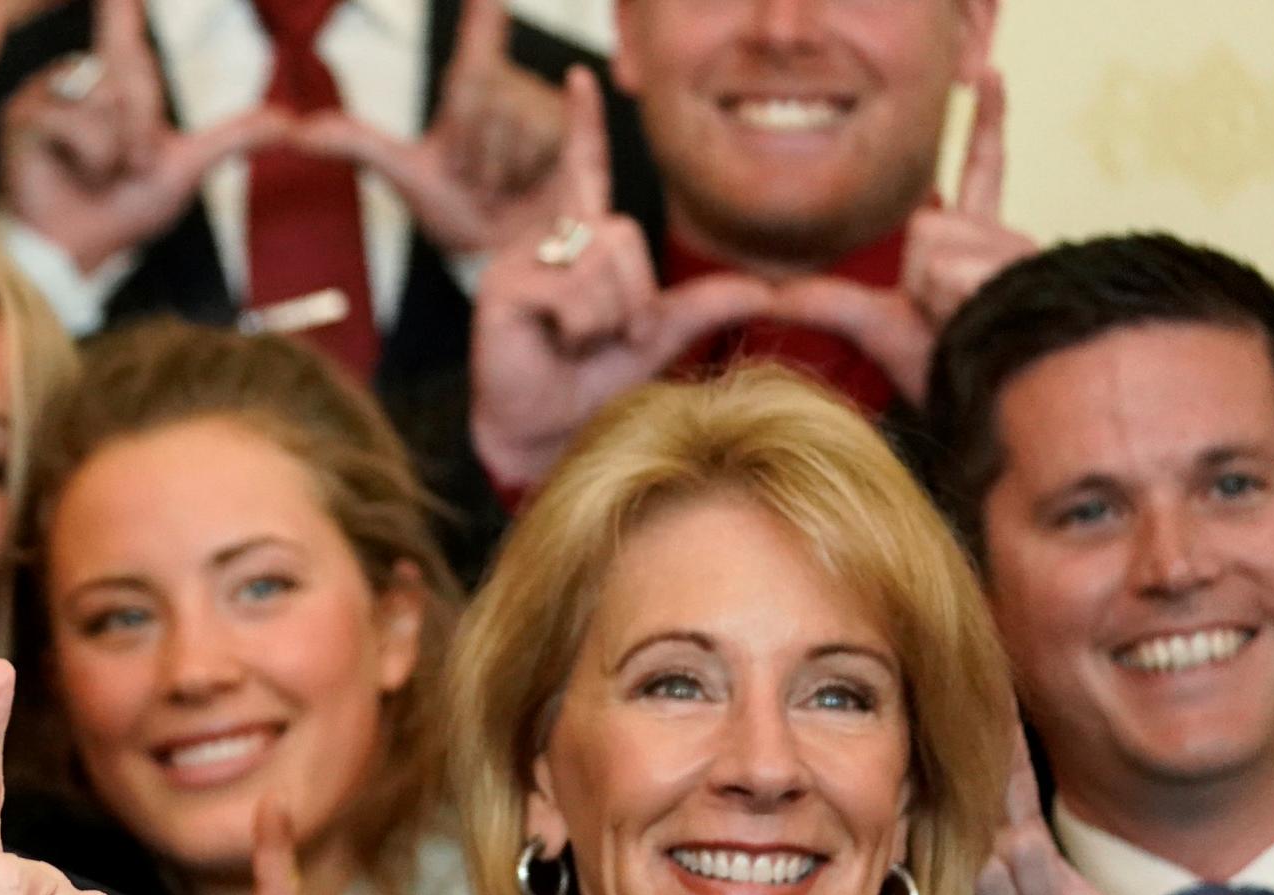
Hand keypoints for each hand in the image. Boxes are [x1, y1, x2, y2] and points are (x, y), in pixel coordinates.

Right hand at [0, 0, 289, 275]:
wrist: (78, 252)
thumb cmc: (122, 212)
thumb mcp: (187, 169)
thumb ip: (234, 137)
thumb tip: (290, 122)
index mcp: (115, 84)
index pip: (123, 27)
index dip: (120, 4)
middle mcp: (79, 81)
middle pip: (130, 71)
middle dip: (142, 127)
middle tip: (131, 168)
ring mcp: (47, 94)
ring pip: (104, 96)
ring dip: (116, 147)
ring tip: (100, 175)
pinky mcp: (24, 113)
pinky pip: (72, 117)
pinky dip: (89, 153)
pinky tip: (73, 173)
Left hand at [292, 0, 568, 260]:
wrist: (496, 259)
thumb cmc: (456, 213)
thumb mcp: (403, 173)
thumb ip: (354, 143)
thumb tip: (298, 128)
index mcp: (471, 90)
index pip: (479, 39)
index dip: (483, 13)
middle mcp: (510, 92)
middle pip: (488, 101)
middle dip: (473, 154)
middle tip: (477, 181)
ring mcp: (547, 115)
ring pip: (524, 130)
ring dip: (508, 176)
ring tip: (510, 191)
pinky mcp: (580, 143)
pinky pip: (578, 117)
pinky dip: (579, 105)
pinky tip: (578, 81)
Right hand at [466, 67, 774, 491]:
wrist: (549, 437)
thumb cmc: (594, 388)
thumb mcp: (660, 339)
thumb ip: (706, 306)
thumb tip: (769, 288)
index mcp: (582, 246)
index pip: (585, 170)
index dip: (584, 125)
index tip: (580, 77)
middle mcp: (549, 243)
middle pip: (623, 232)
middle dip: (635, 294)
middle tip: (608, 336)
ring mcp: (521, 262)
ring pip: (603, 257)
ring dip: (609, 316)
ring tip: (578, 344)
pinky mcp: (504, 287)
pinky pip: (574, 289)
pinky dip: (581, 328)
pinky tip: (556, 345)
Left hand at [768, 70, 1033, 406]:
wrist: (978, 405)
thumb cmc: (938, 368)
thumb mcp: (871, 327)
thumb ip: (823, 301)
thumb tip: (765, 294)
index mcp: (975, 238)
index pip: (982, 170)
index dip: (986, 125)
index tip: (992, 78)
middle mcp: (1005, 237)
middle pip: (928, 225)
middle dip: (923, 276)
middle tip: (946, 318)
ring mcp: (1021, 253)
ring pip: (939, 247)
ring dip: (938, 294)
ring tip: (964, 322)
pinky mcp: (1027, 272)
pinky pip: (959, 264)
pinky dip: (953, 295)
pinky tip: (977, 312)